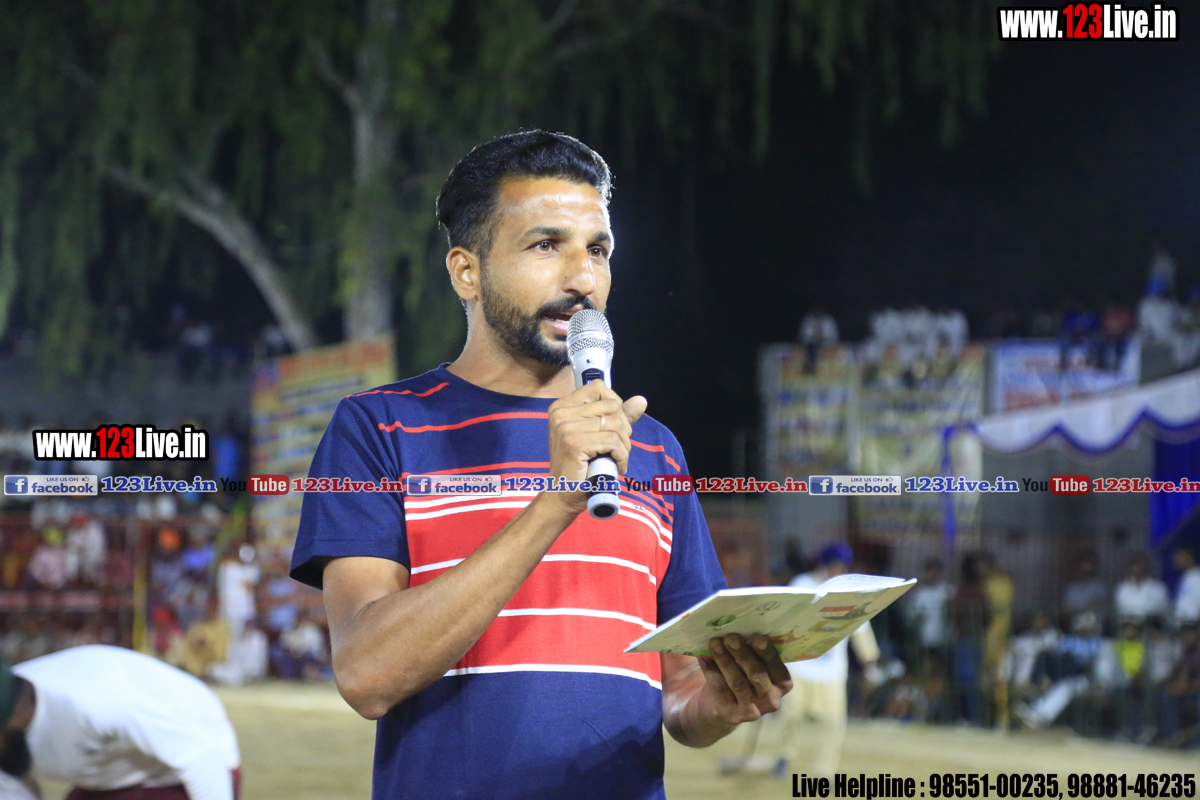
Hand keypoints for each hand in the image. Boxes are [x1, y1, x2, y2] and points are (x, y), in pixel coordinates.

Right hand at [546, 380, 646, 513]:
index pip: (599, 388)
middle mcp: (561, 413)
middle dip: (624, 428)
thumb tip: (641, 400)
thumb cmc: (580, 465)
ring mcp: (566, 427)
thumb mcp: (598, 435)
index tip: (613, 428)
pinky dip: (622, 456)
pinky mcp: (574, 443)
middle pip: (612, 406)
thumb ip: (618, 416)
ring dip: (624, 445)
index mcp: (562, 406)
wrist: (562, 494)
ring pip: (616, 425)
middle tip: (618, 448)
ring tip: (617, 458)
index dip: (615, 406)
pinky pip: (613, 441)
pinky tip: (618, 466)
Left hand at [698, 634, 792, 724]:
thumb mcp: (748, 662)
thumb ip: (750, 648)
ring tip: (714, 643)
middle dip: (743, 654)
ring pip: (738, 683)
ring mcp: (752, 710)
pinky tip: (703, 658)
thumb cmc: (738, 672)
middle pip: (757, 675)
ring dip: (725, 660)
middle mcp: (771, 700)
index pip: (778, 669)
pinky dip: (711, 672)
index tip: (758, 638)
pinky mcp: (731, 715)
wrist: (716, 705)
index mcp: (781, 684)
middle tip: (730, 637)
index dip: (768, 654)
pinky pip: (720, 690)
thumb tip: (738, 625)